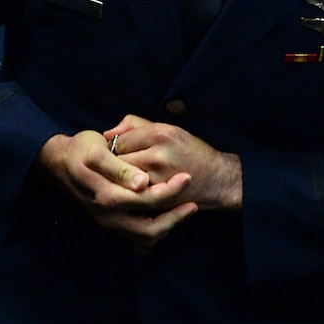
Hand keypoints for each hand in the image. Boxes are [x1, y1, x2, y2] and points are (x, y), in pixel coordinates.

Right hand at [38, 130, 197, 249]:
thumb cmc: (80, 151)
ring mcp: (108, 222)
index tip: (187, 178)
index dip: (170, 191)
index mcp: (107, 197)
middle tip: (193, 201)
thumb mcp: (97, 152)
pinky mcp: (111, 222)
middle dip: (175, 217)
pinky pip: (138, 235)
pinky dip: (156, 228)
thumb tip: (142, 183)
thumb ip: (119, 169)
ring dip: (167, 226)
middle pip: (149, 229)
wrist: (57, 162)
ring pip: (144, 237)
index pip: (146, 200)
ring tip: (185, 209)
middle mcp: (108, 215)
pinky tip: (168, 214)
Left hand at [108, 115, 241, 212]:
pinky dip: (130, 193)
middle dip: (117, 164)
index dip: (119, 147)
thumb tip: (107, 133)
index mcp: (160, 134)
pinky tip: (138, 190)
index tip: (125, 151)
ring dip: (121, 180)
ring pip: (122, 179)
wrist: (216, 180)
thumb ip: (135, 125)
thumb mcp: (167, 129)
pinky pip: (132, 195)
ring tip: (131, 177)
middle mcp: (158, 156)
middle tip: (127, 165)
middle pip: (117, 160)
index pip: (119, 140)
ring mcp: (157, 179)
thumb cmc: (189, 151)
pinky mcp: (158, 199)